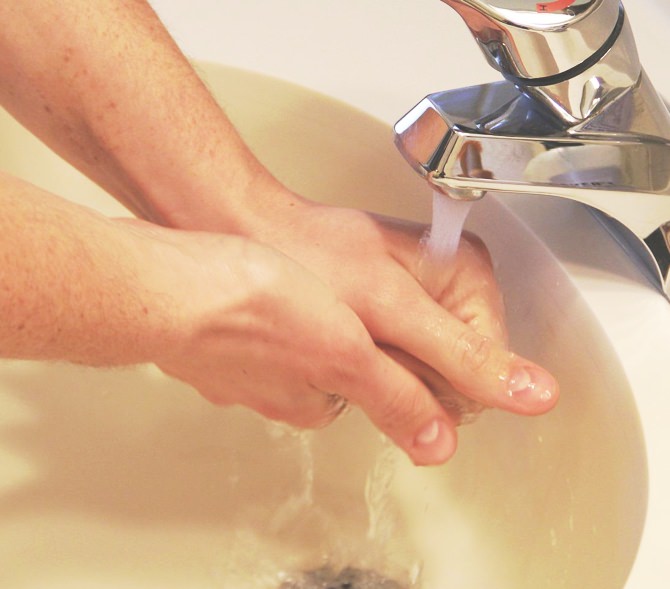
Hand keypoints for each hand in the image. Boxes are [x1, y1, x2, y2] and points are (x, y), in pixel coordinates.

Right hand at [127, 221, 457, 464]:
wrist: (166, 283)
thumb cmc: (248, 310)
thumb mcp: (347, 353)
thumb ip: (396, 396)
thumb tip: (440, 444)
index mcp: (312, 401)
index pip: (368, 390)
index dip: (388, 352)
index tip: (387, 319)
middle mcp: (274, 392)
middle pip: (327, 369)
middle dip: (344, 334)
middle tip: (348, 292)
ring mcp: (239, 365)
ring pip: (289, 345)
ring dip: (300, 316)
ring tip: (303, 279)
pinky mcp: (214, 335)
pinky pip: (252, 325)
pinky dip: (263, 304)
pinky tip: (261, 278)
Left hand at [251, 196, 558, 425]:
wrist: (259, 243)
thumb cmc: (313, 258)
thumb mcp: (392, 311)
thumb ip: (460, 357)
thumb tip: (533, 395)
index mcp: (472, 277)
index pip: (490, 370)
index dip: (440, 381)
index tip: (396, 357)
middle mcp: (456, 291)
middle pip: (459, 378)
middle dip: (413, 376)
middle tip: (371, 343)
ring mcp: (426, 307)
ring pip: (427, 379)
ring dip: (390, 372)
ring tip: (357, 337)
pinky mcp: (397, 321)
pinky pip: (400, 368)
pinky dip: (374, 367)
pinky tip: (351, 342)